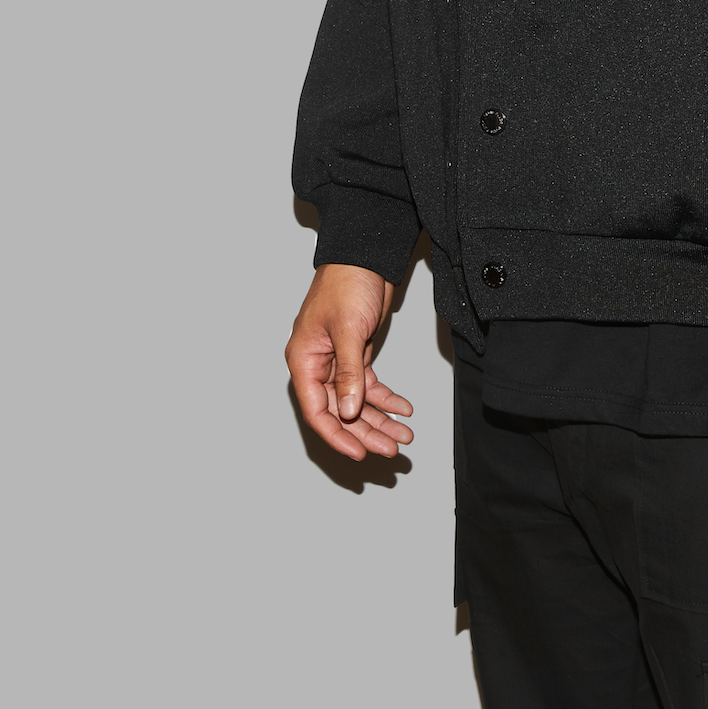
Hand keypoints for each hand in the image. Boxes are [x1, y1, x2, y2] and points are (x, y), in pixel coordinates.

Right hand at [286, 263, 414, 461]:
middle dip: (367, 431)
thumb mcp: (347, 330)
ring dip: (380, 419)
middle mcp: (318, 365)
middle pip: (340, 411)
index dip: (337, 435)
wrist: (367, 255)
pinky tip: (404, 408)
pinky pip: (369, 386)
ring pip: (357, 402)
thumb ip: (348, 373)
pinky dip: (387, 398)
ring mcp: (338, 361)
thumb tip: (347, 412)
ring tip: (404, 434)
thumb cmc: (347, 284)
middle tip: (392, 448)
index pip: (316, 411)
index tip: (360, 453)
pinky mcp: (357, 354)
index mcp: (303, 360)